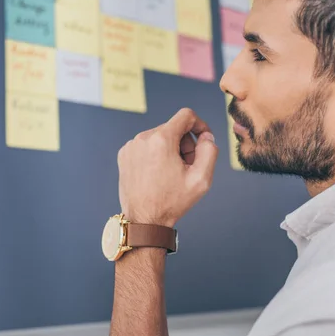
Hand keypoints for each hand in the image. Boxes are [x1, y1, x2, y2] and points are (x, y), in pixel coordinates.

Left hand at [117, 108, 218, 227]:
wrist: (144, 219)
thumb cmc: (171, 202)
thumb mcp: (201, 179)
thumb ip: (210, 151)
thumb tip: (206, 136)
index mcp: (162, 140)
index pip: (186, 115)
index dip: (200, 124)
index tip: (204, 139)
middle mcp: (143, 138)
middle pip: (173, 128)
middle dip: (184, 144)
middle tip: (186, 167)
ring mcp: (131, 146)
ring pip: (159, 137)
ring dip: (169, 149)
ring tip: (170, 173)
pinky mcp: (124, 154)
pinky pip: (146, 146)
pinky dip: (155, 154)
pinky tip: (157, 174)